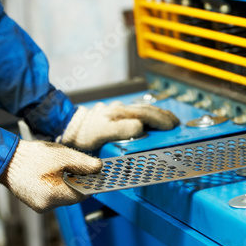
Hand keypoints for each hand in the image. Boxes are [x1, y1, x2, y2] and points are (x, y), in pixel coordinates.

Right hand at [0, 140, 101, 212]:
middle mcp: (47, 206)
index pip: (83, 194)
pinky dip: (58, 185)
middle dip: (80, 182)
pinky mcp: (35, 202)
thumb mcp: (64, 156)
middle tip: (82, 167)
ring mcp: (40, 206)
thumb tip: (100, 168)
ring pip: (65, 196)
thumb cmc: (33, 156)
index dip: (92, 183)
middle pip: (74, 196)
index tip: (98, 173)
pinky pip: (54, 195)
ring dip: (69, 183)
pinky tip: (55, 173)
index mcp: (54, 195)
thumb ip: (85, 163)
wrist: (7, 159)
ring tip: (65, 168)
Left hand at [59, 102, 179, 150]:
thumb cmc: (82, 137)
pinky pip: (139, 109)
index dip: (154, 126)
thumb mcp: (99, 136)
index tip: (167, 131)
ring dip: (160, 114)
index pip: (140, 121)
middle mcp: (118, 111)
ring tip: (172, 121)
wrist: (69, 128)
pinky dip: (152, 112)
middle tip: (176, 125)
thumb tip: (140, 128)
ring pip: (144, 109)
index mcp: (115, 118)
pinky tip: (158, 117)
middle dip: (163, 118)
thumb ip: (119, 130)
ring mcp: (119, 109)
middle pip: (146, 112)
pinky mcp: (118, 110)